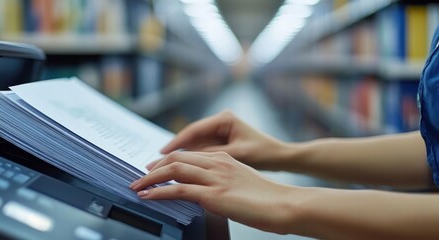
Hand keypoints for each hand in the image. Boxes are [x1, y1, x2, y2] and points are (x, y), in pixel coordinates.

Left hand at [130, 151, 297, 233]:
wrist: (284, 205)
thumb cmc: (267, 199)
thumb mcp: (242, 183)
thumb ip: (223, 181)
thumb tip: (207, 192)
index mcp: (223, 158)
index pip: (188, 155)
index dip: (167, 161)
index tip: (155, 169)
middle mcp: (216, 163)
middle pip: (176, 158)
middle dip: (154, 167)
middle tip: (140, 177)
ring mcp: (214, 177)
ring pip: (172, 171)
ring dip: (150, 179)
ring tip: (136, 186)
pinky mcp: (212, 194)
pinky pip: (177, 189)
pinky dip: (158, 192)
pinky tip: (148, 196)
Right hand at [153, 111, 293, 170]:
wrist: (283, 158)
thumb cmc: (265, 154)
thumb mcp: (237, 155)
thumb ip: (212, 156)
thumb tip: (186, 161)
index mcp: (224, 119)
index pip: (194, 130)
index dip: (176, 143)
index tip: (161, 154)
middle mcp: (220, 122)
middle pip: (191, 137)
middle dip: (174, 151)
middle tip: (156, 163)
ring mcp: (221, 132)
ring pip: (195, 145)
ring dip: (181, 157)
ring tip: (163, 169)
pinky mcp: (223, 142)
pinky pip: (202, 151)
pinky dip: (192, 161)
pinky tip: (180, 171)